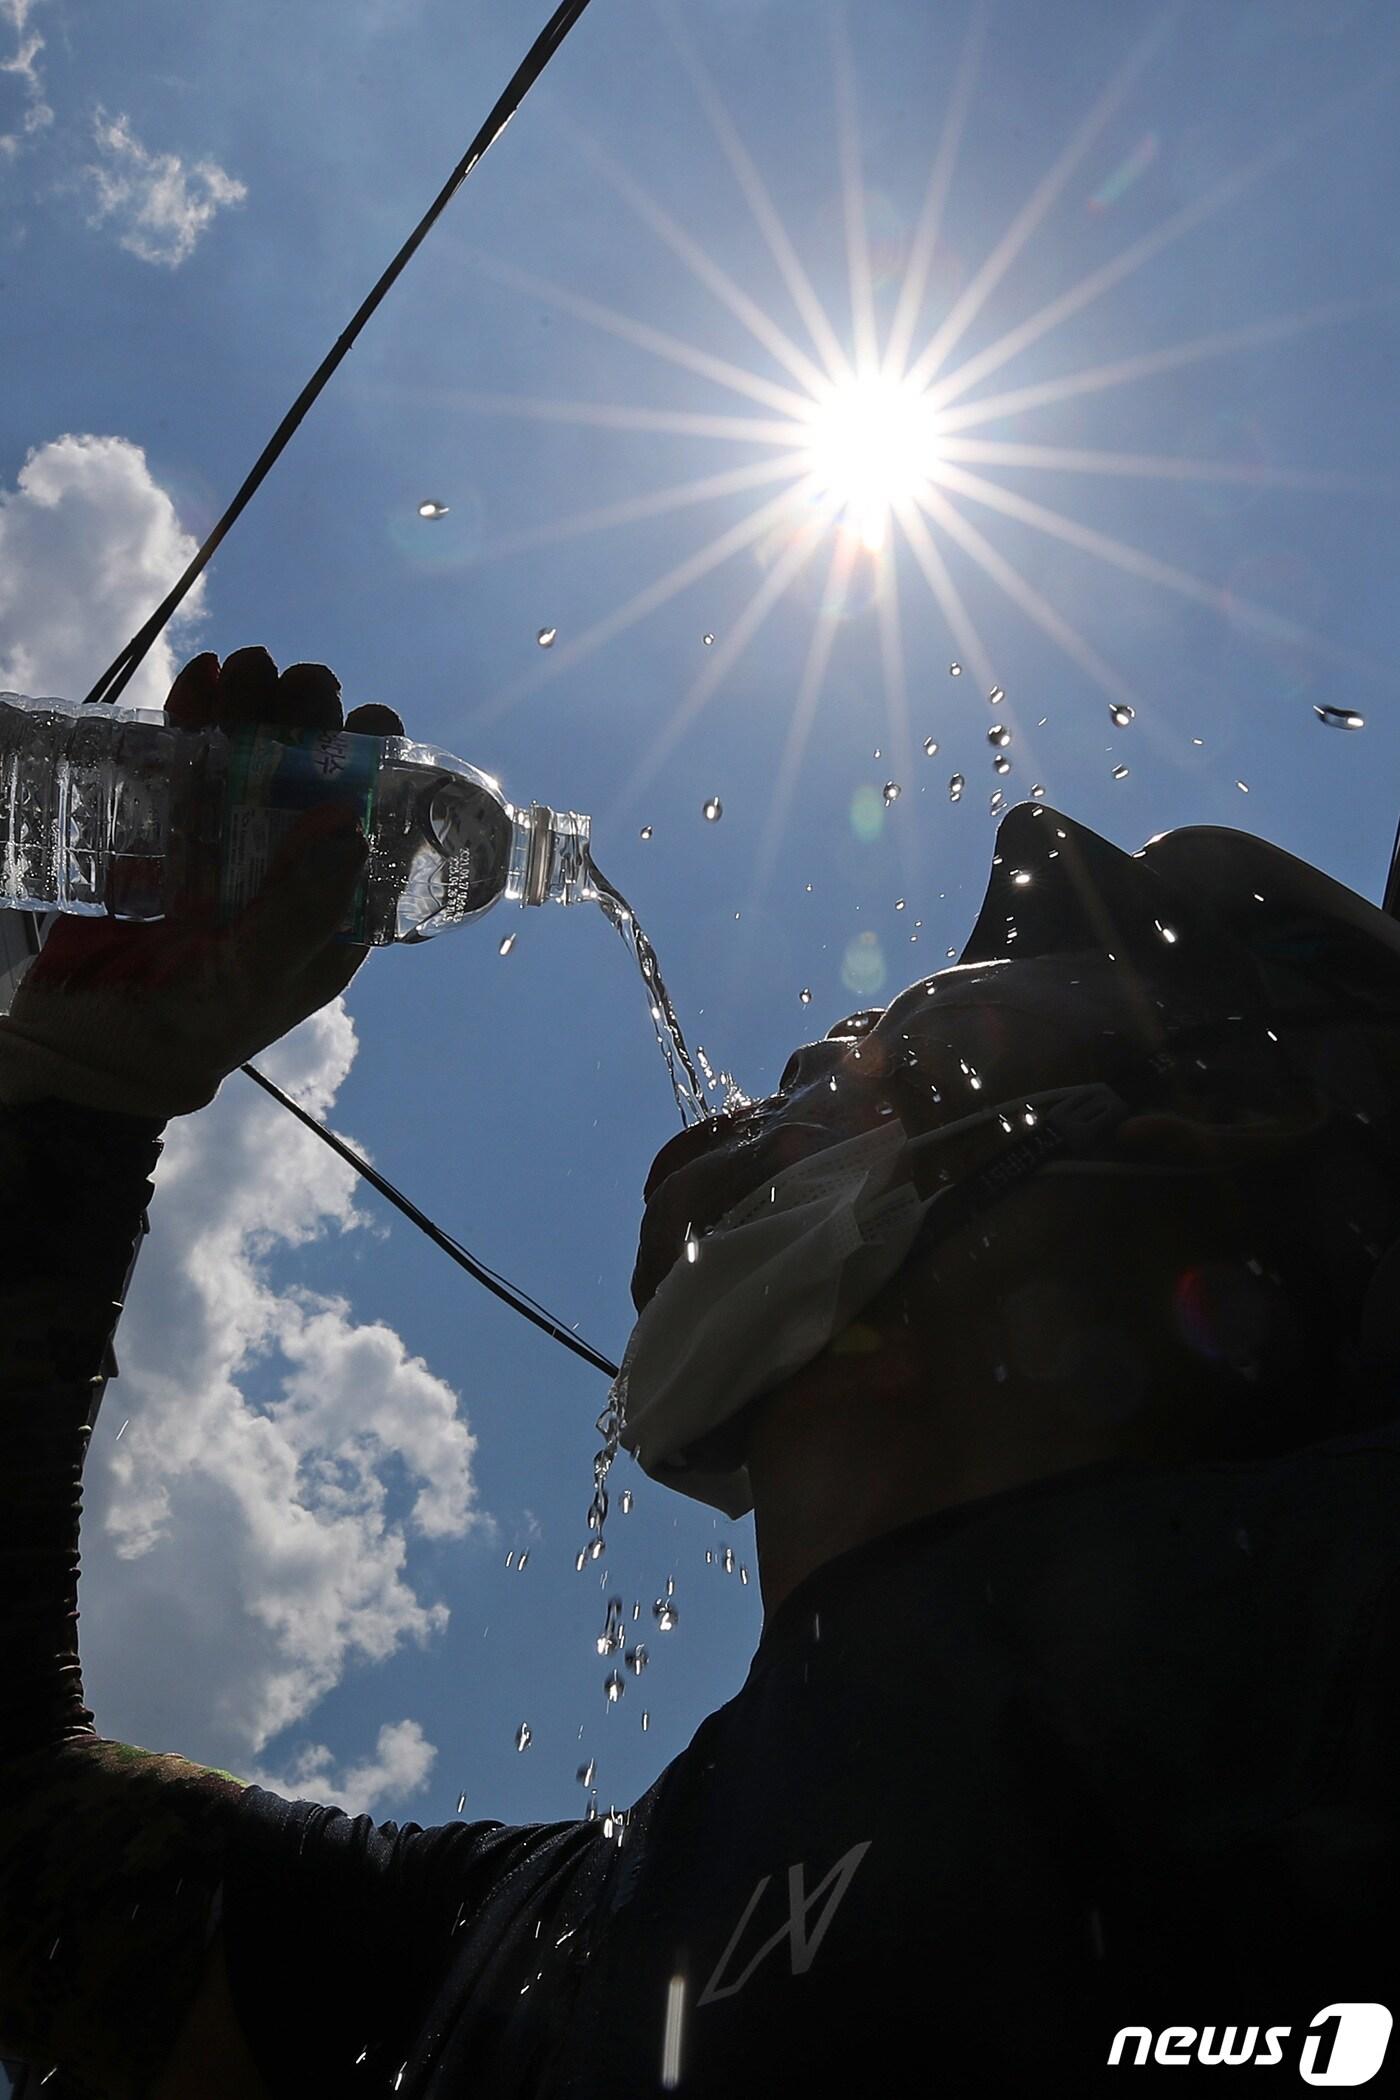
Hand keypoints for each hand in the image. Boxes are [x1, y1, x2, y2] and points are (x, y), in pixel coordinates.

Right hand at [0, 647, 404, 1121]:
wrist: (82, 1053)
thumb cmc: (184, 1035)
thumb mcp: (254, 981)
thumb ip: (302, 911)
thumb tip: (354, 827)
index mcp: (325, 913)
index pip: (367, 828)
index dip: (376, 770)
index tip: (372, 718)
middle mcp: (280, 871)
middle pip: (308, 780)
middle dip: (310, 724)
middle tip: (303, 682)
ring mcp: (220, 848)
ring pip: (247, 761)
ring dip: (253, 708)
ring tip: (249, 666)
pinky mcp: (160, 835)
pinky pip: (182, 767)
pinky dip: (193, 720)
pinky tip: (203, 680)